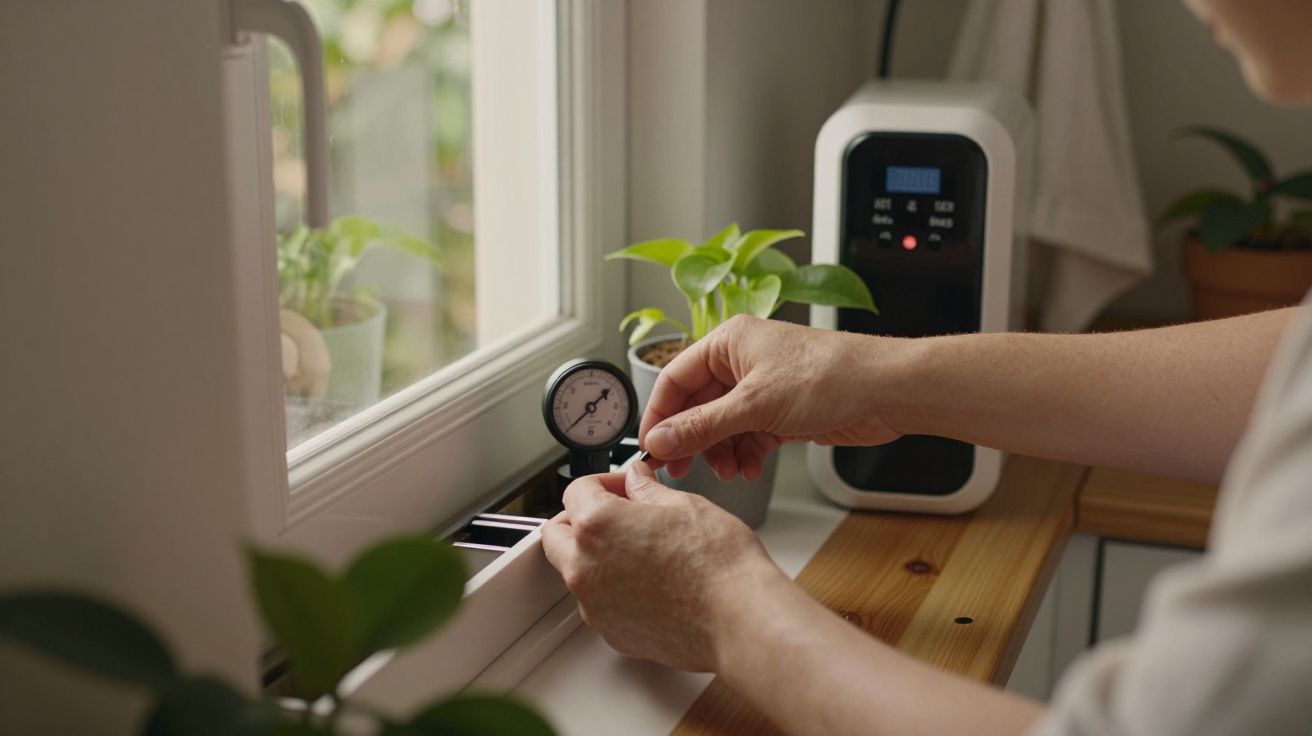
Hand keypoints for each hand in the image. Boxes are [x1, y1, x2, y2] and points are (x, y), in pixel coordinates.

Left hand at [540, 461, 785, 671]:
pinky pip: (599, 603)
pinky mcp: (612, 633)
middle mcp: (584, 567)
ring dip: (596, 556)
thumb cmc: (719, 565)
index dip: (605, 482)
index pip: (576, 491)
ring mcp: (595, 606)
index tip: (625, 487)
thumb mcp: (684, 505)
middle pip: (558, 534)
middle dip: (582, 519)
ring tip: (641, 551)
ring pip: (576, 571)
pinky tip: (651, 583)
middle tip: (619, 514)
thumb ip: (647, 490)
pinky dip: (614, 590)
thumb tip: (636, 481)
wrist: (740, 620)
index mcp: (597, 525)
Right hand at [640, 315, 905, 480]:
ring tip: (730, 472)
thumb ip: (702, 426)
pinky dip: (745, 454)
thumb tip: (659, 440)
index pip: (674, 379)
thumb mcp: (754, 405)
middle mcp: (741, 362)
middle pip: (697, 406)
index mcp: (727, 342)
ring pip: (722, 425)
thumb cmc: (828, 377)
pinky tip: (751, 470)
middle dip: (692, 440)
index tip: (650, 449)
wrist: (884, 391)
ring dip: (721, 452)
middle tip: (681, 470)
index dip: (659, 416)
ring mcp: (762, 387)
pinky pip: (748, 435)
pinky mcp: (781, 411)